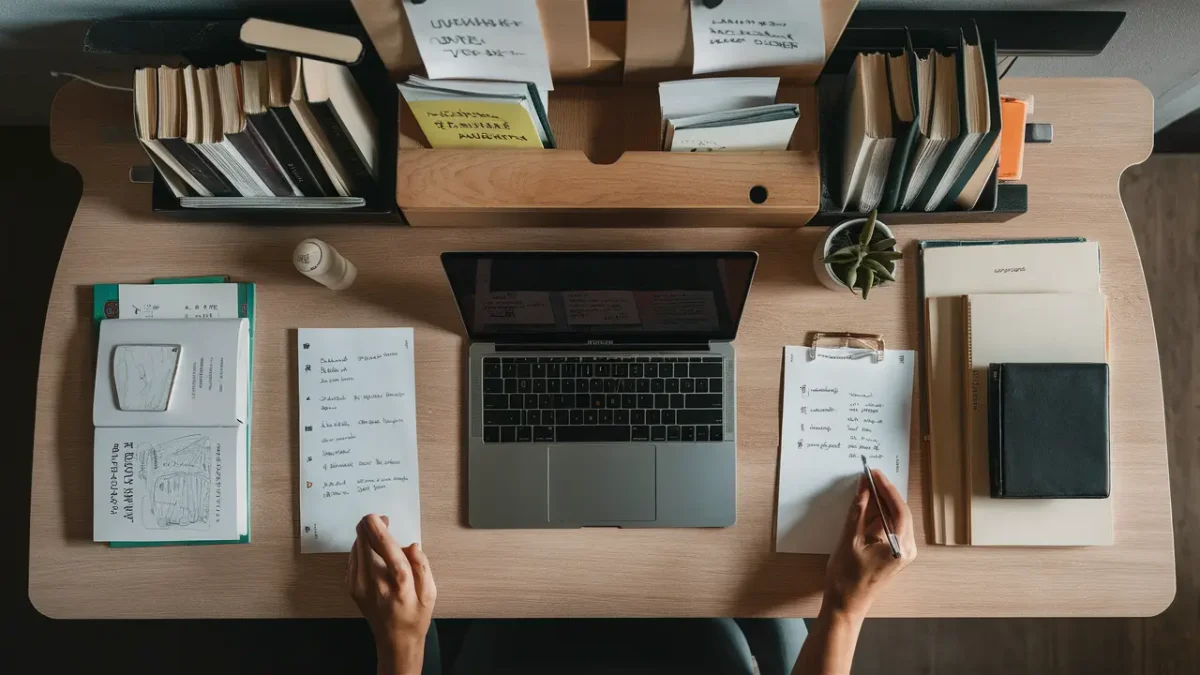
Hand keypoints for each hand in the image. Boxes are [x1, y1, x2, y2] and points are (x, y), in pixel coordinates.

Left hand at [347, 514, 436, 674]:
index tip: (379, 516)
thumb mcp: (430, 592)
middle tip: (384, 523)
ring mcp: (359, 585)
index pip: (384, 545)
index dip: (378, 526)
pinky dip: (361, 549)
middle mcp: (375, 581)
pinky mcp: (351, 587)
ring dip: (366, 537)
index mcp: (398, 581)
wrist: (395, 639)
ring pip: (356, 547)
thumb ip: (422, 566)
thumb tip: (412, 545)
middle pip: (364, 542)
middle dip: (371, 527)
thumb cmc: (415, 614)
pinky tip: (373, 554)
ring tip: (380, 540)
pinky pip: (353, 557)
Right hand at [823, 470, 915, 617]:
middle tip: (870, 477)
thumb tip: (863, 486)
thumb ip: (858, 510)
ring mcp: (903, 552)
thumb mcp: (849, 539)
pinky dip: (881, 515)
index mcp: (900, 546)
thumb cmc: (846, 576)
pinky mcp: (896, 554)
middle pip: (900, 512)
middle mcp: (907, 549)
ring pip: (896, 519)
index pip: (898, 509)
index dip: (886, 488)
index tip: (874, 473)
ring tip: (868, 488)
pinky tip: (869, 506)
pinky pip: (892, 528)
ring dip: (883, 503)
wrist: (846, 604)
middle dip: (885, 493)